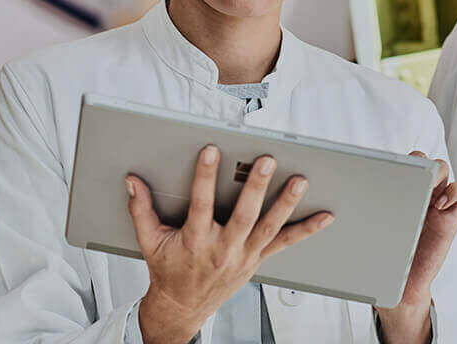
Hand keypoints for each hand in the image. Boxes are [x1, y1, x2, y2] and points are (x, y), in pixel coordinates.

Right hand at [125, 145, 333, 343]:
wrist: (182, 307)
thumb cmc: (168, 270)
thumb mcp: (149, 241)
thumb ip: (140, 209)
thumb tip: (132, 181)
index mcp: (195, 241)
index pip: (200, 204)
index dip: (204, 177)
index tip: (210, 151)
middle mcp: (223, 248)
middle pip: (243, 215)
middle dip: (256, 188)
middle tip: (267, 160)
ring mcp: (244, 255)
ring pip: (269, 227)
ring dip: (286, 203)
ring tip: (300, 180)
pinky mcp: (257, 259)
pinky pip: (285, 243)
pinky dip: (306, 230)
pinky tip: (324, 216)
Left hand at [375, 152, 456, 343]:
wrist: (402, 286)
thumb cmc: (384, 257)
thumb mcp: (368, 230)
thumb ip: (357, 213)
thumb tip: (326, 205)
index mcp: (397, 192)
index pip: (398, 163)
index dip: (395, 159)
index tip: (383, 170)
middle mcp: (417, 193)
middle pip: (422, 159)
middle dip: (416, 162)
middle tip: (407, 176)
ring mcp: (436, 202)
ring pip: (441, 168)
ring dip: (435, 172)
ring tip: (425, 189)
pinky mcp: (452, 216)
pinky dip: (456, 191)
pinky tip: (439, 206)